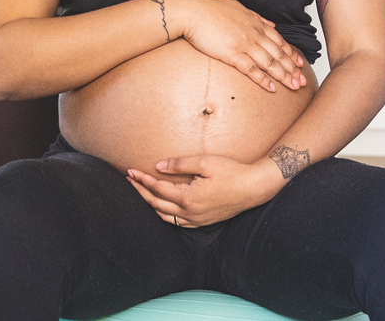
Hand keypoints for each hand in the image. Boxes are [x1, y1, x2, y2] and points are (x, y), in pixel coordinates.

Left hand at [126, 155, 287, 226]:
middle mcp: (190, 213)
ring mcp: (197, 220)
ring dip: (151, 205)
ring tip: (142, 193)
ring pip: (166, 217)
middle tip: (130, 181)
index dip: (142, 180)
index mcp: (188, 198)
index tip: (130, 171)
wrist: (254, 188)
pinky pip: (178, 222)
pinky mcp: (204, 222)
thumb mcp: (205, 162)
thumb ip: (179, 164)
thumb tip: (158, 166)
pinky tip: (163, 207)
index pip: (157, 189)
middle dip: (141, 192)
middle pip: (157, 204)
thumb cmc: (232, 172)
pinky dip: (166, 214)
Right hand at [169, 0, 307, 91]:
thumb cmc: (211, 9)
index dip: (291, 53)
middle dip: (292, 69)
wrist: (193, 11)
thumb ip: (256, 17)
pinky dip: (264, 80)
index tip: (300, 63)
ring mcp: (244, 44)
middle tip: (302, 81)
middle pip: (278, 53)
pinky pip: (252, 69)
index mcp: (256, 23)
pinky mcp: (232, 54)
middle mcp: (254, 34)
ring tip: (294, 87)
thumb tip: (269, 23)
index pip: (279, 40)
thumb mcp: (238, 7)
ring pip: (270, 63)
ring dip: (284, 76)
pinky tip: (272, 88)